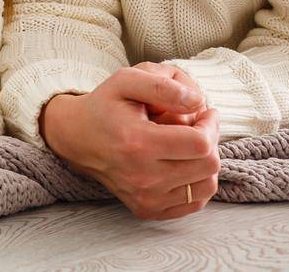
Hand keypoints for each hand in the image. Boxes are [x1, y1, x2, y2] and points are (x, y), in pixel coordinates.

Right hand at [40, 67, 221, 220]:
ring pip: (206, 186)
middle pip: (208, 166)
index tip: (205, 112)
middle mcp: (142, 176)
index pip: (200, 144)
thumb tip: (199, 102)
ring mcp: (145, 198)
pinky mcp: (147, 209)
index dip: (211, 125)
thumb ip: (163, 86)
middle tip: (198, 125)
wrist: (77, 137)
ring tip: (190, 144)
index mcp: (138, 142)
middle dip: (211, 140)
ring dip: (206, 162)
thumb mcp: (126, 80)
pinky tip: (184, 163)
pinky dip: (197, 182)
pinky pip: (194, 203)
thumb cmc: (105, 106)